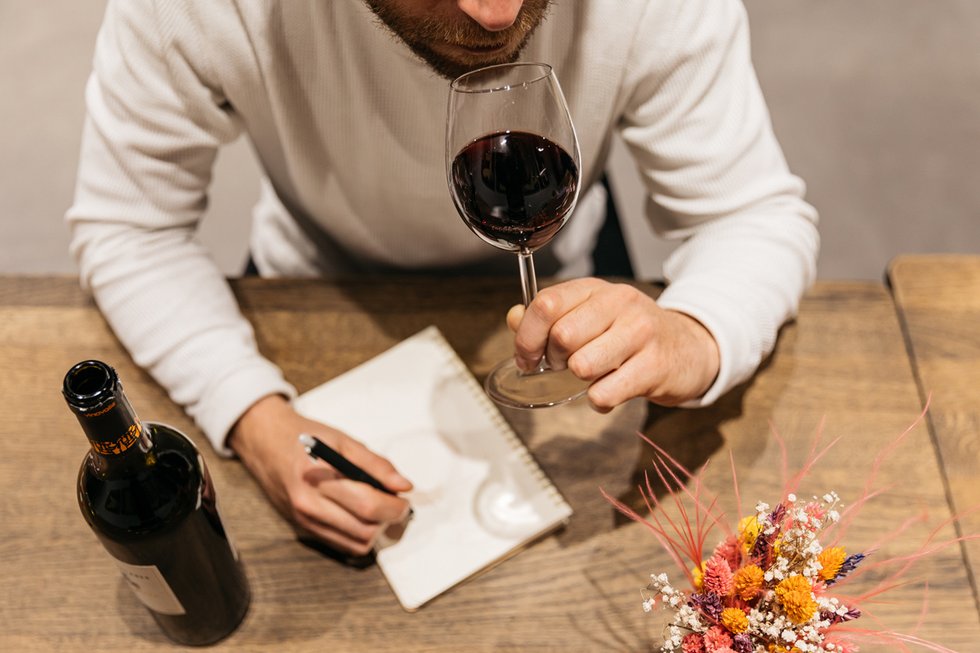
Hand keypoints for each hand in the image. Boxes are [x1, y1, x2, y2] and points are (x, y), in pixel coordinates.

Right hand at [227, 395, 412, 555]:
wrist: (264, 443)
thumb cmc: (306, 437)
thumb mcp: (343, 440)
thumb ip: (376, 464)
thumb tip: (404, 486)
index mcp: (319, 478)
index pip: (367, 505)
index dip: (394, 506)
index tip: (404, 499)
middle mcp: (308, 504)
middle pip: (364, 530)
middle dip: (387, 520)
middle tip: (394, 502)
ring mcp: (304, 520)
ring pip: (355, 544)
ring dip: (375, 530)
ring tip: (377, 508)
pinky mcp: (303, 529)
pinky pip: (341, 545)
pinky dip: (358, 535)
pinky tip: (360, 515)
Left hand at [506, 278, 719, 410]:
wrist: (688, 348)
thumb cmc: (631, 334)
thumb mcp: (590, 315)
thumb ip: (548, 317)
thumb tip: (513, 317)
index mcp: (596, 288)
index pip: (546, 304)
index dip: (527, 337)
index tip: (527, 358)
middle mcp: (620, 303)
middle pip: (561, 337)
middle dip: (555, 360)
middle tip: (568, 365)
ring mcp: (641, 334)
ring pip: (581, 366)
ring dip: (580, 379)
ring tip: (595, 374)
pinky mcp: (654, 367)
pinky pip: (604, 394)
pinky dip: (600, 400)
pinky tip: (612, 390)